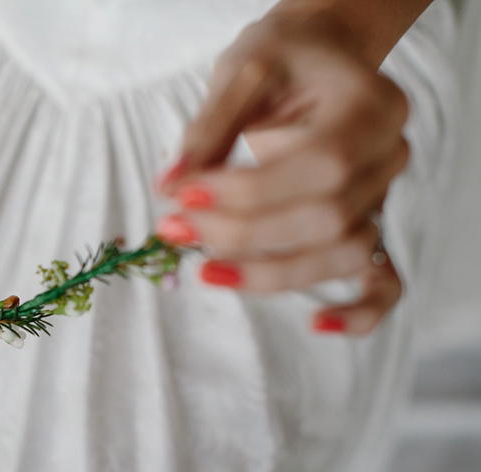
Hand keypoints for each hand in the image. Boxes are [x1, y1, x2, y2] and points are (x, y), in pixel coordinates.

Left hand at [155, 8, 410, 334]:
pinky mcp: (367, 224)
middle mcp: (388, 156)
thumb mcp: (241, 73)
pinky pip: (384, 282)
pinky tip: (318, 324)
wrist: (318, 60)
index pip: (318, 166)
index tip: (182, 195)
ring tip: (207, 272)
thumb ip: (208, 130)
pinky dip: (361, 312)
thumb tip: (170, 188)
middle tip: (176, 230)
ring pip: (346, 255)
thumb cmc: (282, 61)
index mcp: (371, 108)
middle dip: (244, 235)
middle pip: (328, 219)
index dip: (245, 192)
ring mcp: (384, 196)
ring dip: (272, 274)